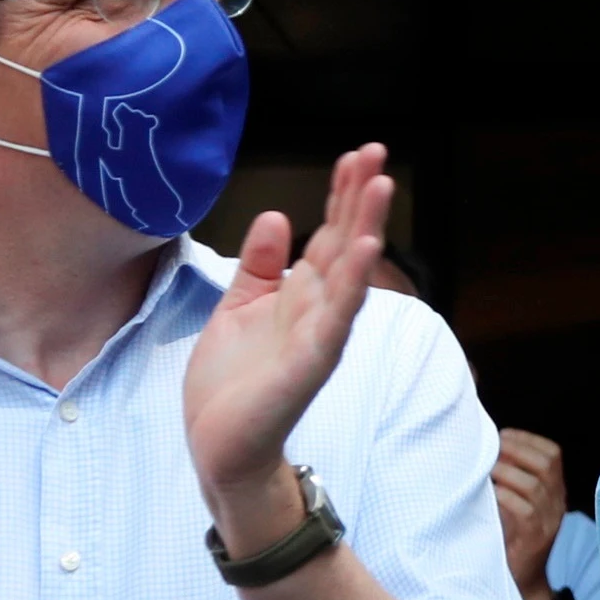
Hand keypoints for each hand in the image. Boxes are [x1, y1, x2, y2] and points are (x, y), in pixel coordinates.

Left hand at [185, 143, 390, 541]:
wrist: (220, 448)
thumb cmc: (230, 386)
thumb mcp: (235, 309)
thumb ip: (257, 267)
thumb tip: (275, 215)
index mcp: (299, 296)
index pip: (327, 234)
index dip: (339, 194)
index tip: (356, 154)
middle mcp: (317, 310)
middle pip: (343, 242)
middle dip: (359, 197)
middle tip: (377, 151)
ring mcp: (318, 335)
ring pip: (348, 272)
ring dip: (365, 228)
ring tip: (379, 185)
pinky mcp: (308, 364)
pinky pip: (335, 319)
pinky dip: (351, 284)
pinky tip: (362, 252)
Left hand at [494, 428, 567, 599]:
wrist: (522, 581)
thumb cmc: (511, 537)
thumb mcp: (517, 503)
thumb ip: (512, 479)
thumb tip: (489, 448)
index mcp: (555, 491)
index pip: (553, 454)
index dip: (528, 440)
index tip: (503, 435)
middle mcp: (557, 503)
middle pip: (547, 464)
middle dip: (516, 450)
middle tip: (492, 450)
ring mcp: (549, 521)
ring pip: (533, 485)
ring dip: (506, 472)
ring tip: (486, 471)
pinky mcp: (535, 538)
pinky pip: (524, 510)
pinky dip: (504, 496)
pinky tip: (490, 494)